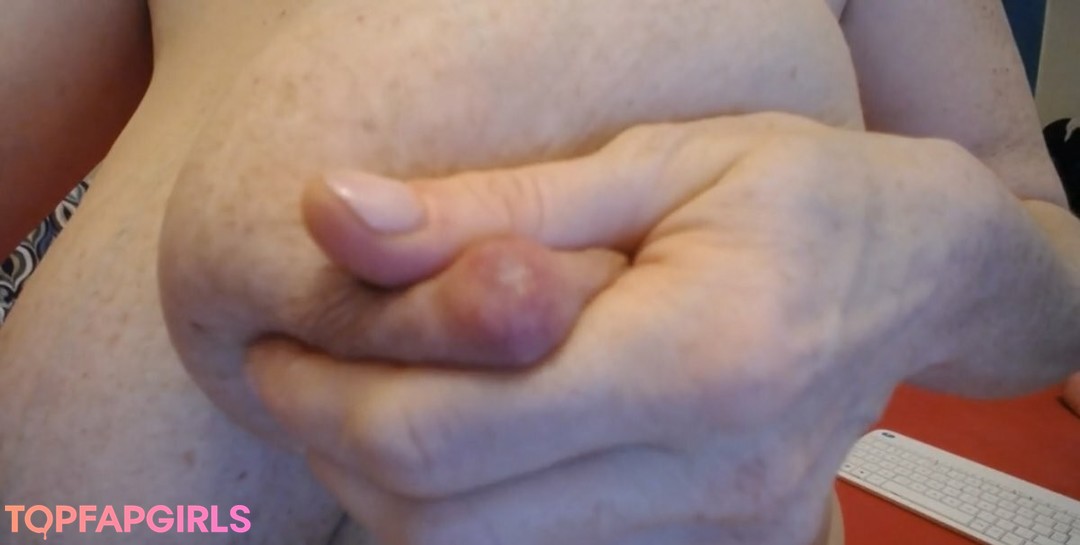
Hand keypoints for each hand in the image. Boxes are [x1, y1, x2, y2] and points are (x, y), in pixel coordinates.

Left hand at [248, 113, 1014, 543]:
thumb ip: (486, 210)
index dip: (326, 396)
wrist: (919, 271)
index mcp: (692, 364)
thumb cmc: (791, 194)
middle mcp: (708, 478)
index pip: (445, 433)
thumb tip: (334, 215)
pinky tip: (465, 435)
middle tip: (306, 368)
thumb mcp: (646, 165)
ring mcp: (718, 534)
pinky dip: (471, 510)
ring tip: (377, 393)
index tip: (280, 344)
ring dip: (394, 488)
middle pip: (446, 524)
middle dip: (339, 451)